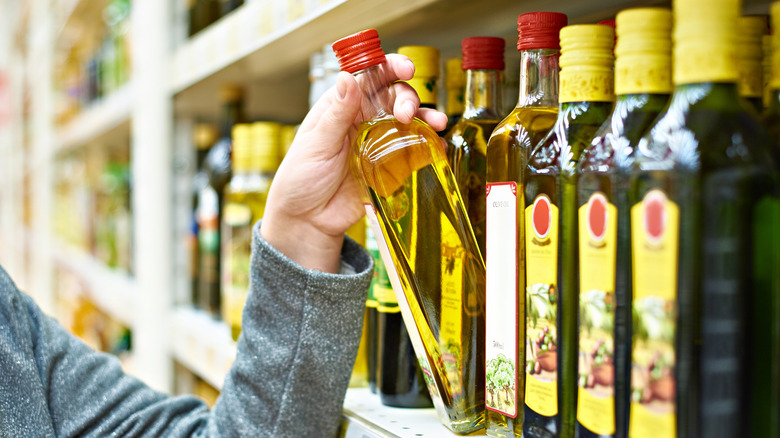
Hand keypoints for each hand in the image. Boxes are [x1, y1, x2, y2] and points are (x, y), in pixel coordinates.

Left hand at [261, 54, 447, 272]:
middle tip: (407, 113)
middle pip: (394, 98)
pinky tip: (438, 147)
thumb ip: (337, 113)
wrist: (307, 221)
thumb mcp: (316, 143)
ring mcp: (379, 143)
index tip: (405, 69)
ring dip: (426, 119)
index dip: (389, 68)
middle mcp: (363, 120)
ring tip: (437, 123)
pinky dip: (429, 147)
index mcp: (341, 107)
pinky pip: (414, 153)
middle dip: (408, 99)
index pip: (369, 78)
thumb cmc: (301, 178)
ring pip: (409, 123)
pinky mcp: (390, 168)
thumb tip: (347, 77)